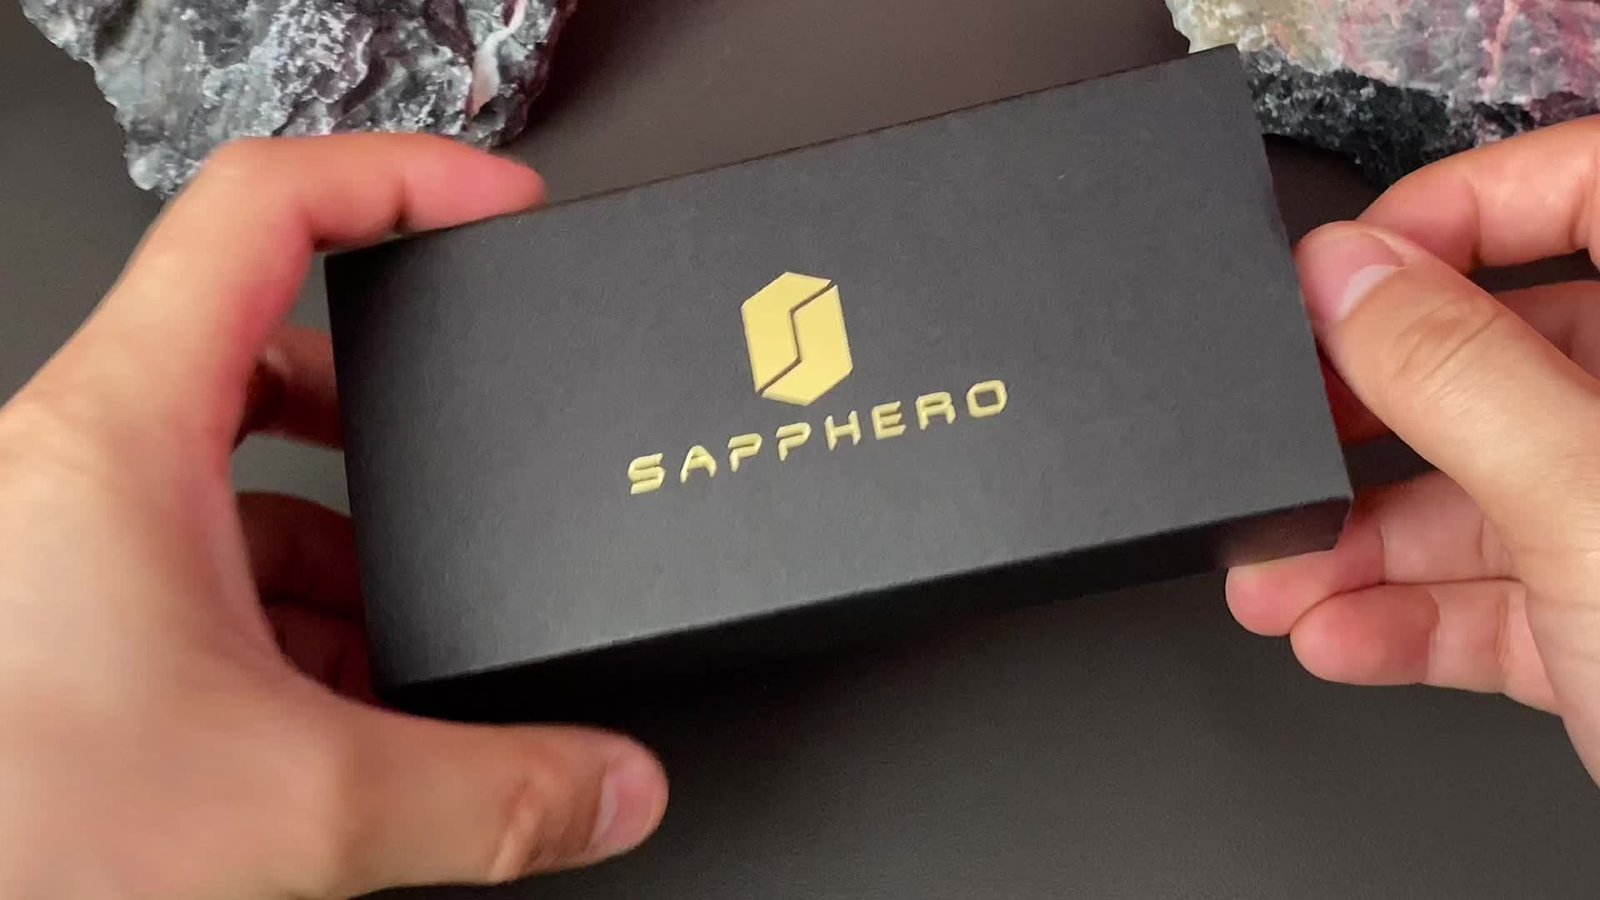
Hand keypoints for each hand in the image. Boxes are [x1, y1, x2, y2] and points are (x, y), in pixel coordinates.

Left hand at [0, 136, 667, 898]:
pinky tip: (344, 707)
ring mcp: (68, 540)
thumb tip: (610, 783)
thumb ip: (491, 795)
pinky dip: (288, 617)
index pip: (263, 211)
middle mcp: (81, 465)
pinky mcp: (64, 617)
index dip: (398, 177)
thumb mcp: (295, 808)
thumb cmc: (9, 831)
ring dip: (344, 547)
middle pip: (266, 349)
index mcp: (124, 437)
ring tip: (412, 630)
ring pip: (237, 483)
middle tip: (467, 434)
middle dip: (388, 412)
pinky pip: (201, 569)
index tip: (491, 204)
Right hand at [1229, 118, 1599, 783]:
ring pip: (1481, 496)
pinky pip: (1493, 596)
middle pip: (1501, 363)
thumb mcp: (1588, 505)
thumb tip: (1348, 277)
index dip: (1460, 210)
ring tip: (1279, 576)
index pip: (1590, 191)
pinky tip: (1340, 634)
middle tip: (1290, 435)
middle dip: (1366, 423)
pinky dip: (1406, 618)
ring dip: (1358, 545)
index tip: (1350, 269)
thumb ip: (1459, 376)